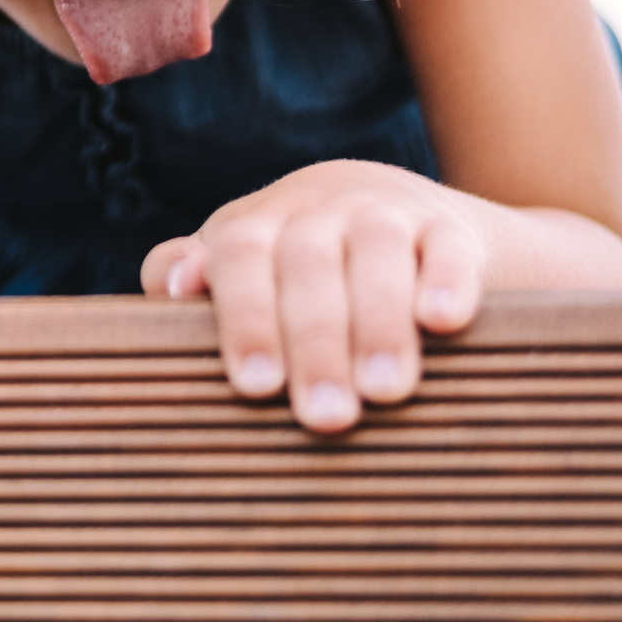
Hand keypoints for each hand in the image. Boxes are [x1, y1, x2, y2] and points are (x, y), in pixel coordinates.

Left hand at [140, 160, 485, 432]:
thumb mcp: (238, 264)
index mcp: (259, 224)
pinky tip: (443, 321)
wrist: (398, 206)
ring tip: (384, 390)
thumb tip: (171, 287)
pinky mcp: (449, 229)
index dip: (246, 318)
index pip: (241, 255)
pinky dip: (447, 280)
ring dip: (378, 320)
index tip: (255, 385)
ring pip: (377, 249)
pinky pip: (448, 246)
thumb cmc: (291, 263)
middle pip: (308, 260)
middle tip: (325, 415)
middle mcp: (319, 210)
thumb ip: (187, 274)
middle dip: (314, 339)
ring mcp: (385, 213)